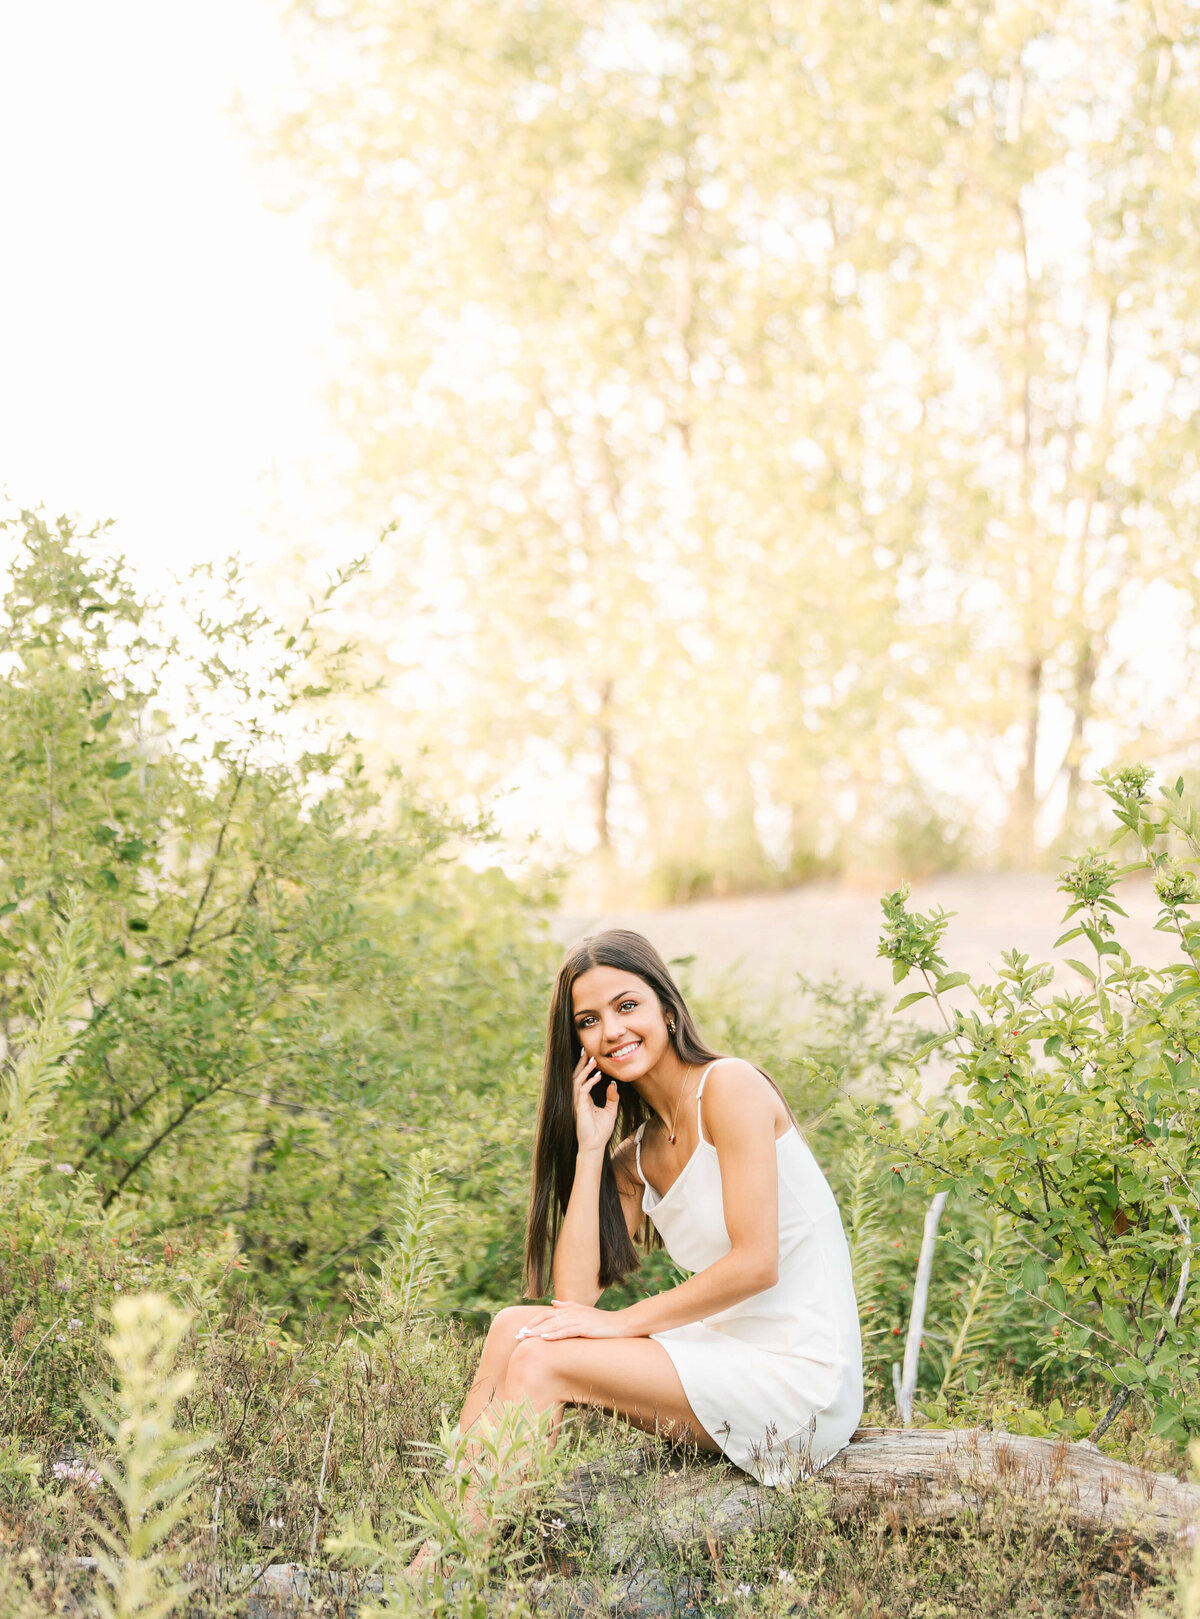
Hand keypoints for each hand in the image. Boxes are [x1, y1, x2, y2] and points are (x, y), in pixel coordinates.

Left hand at [515, 1301, 633, 1340]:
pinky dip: (554, 1334)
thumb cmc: (601, 1321)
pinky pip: (566, 1331)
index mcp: (569, 1309)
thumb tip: (553, 1303)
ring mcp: (578, 1319)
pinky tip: (544, 1339)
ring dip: (538, 1332)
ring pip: (553, 1326)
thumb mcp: (582, 1311)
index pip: (546, 1315)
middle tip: (517, 1337)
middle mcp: (571, 1312)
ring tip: (525, 1339)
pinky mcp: (584, 1328)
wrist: (620, 1324)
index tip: (521, 1330)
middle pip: (546, 1320)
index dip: (533, 1322)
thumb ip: (567, 1306)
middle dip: (531, 1328)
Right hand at [572, 1045, 618, 1154]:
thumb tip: (613, 1083)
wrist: (595, 1146)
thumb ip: (612, 1097)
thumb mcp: (611, 1110)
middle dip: (581, 1064)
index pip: (582, 1079)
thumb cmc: (601, 1130)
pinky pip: (582, 1091)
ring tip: (593, 1061)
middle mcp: (578, 1099)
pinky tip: (598, 1077)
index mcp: (583, 1099)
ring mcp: (577, 1103)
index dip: (585, 1067)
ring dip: (585, 1070)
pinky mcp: (579, 1108)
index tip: (591, 1056)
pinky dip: (590, 1083)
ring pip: (577, 1081)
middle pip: (576, 1076)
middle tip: (586, 1051)